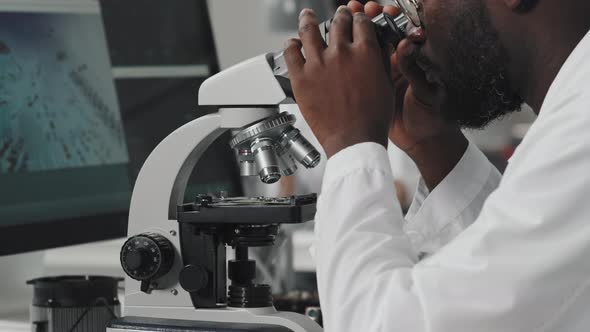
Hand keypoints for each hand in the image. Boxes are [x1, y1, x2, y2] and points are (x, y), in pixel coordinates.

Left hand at [283, 6, 393, 157]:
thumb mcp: (386, 84)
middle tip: (338, 15)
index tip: (356, 19)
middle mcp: (341, 53)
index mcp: (364, 52)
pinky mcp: (300, 78)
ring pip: (309, 29)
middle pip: (337, 22)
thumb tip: (380, 46)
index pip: (360, 22)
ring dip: (308, 19)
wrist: (354, 139)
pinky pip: (290, 52)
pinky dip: (291, 44)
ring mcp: (318, 64)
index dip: (358, 18)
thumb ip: (381, 60)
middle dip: (339, 15)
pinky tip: (293, 43)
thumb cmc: (371, 118)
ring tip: (307, 16)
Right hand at [350, 1, 468, 189]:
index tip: (382, 11)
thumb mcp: (426, 92)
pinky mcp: (370, 89)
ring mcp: (382, 76)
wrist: (422, 142)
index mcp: (413, 61)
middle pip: (380, 35)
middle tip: (358, 8)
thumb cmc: (432, 116)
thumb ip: (414, 70)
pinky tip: (333, 51)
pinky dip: (345, 60)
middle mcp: (397, 64)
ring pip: (365, 49)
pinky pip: (356, 70)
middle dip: (368, 19)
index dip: (390, 19)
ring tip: (343, 19)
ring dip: (353, 34)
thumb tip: (407, 45)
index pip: (401, 32)